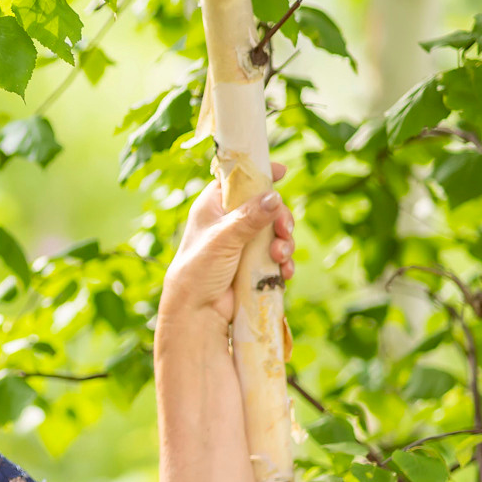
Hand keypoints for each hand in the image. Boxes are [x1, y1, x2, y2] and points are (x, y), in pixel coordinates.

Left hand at [159, 159, 296, 326]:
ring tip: (280, 257)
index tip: (281, 171)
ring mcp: (243, 243)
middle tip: (285, 230)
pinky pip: (277, 255)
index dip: (258, 174)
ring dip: (284, 242)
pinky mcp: (254, 264)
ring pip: (275, 232)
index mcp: (214, 205)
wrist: (197, 311)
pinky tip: (284, 271)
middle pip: (266, 206)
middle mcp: (230, 221)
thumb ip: (249, 217)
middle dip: (281, 218)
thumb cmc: (199, 268)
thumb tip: (274, 197)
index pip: (238, 180)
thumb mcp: (224, 238)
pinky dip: (284, 261)